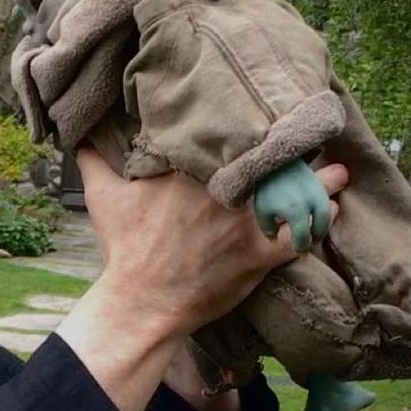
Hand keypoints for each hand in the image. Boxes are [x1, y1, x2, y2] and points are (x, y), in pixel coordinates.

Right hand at [78, 145, 347, 338]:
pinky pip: (304, 233)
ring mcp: (245, 222)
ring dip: (320, 179)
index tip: (269, 109)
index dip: (256, 119)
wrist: (141, 300)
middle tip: (309, 134)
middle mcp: (223, 188)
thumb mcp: (103, 196)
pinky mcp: (259, 255)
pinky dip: (322, 220)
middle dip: (293, 143)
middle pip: (271, 155)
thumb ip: (93, 159)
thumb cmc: (124, 248)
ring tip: (336, 169)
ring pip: (295, 191)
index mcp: (190, 167)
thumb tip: (75, 134)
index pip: (233, 131)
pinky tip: (335, 208)